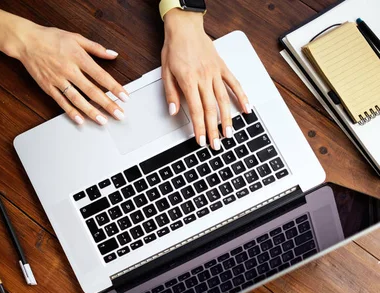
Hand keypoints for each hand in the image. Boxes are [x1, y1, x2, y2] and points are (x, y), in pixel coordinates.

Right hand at [11, 24, 128, 124]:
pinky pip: (61, 102)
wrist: (27, 42)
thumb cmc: (51, 38)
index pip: (101, 75)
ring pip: (77, 99)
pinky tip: (80, 120)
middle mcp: (69, 70)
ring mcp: (58, 80)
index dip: (114, 87)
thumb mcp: (76, 38)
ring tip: (102, 121)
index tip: (124, 97)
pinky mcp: (48, 87)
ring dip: (91, 112)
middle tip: (119, 114)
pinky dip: (71, 112)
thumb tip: (113, 54)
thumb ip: (96, 48)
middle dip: (107, 104)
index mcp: (78, 57)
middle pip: (91, 90)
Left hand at [161, 10, 250, 149]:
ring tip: (229, 133)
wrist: (184, 28)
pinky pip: (234, 83)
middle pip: (210, 109)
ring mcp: (215, 72)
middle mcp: (204, 77)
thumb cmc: (174, 49)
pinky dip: (242, 96)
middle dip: (213, 129)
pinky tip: (247, 109)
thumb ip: (170, 93)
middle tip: (216, 144)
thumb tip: (173, 111)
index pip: (195, 110)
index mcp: (188, 80)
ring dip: (227, 118)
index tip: (200, 140)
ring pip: (224, 99)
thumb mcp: (165, 72)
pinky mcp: (222, 67)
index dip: (199, 127)